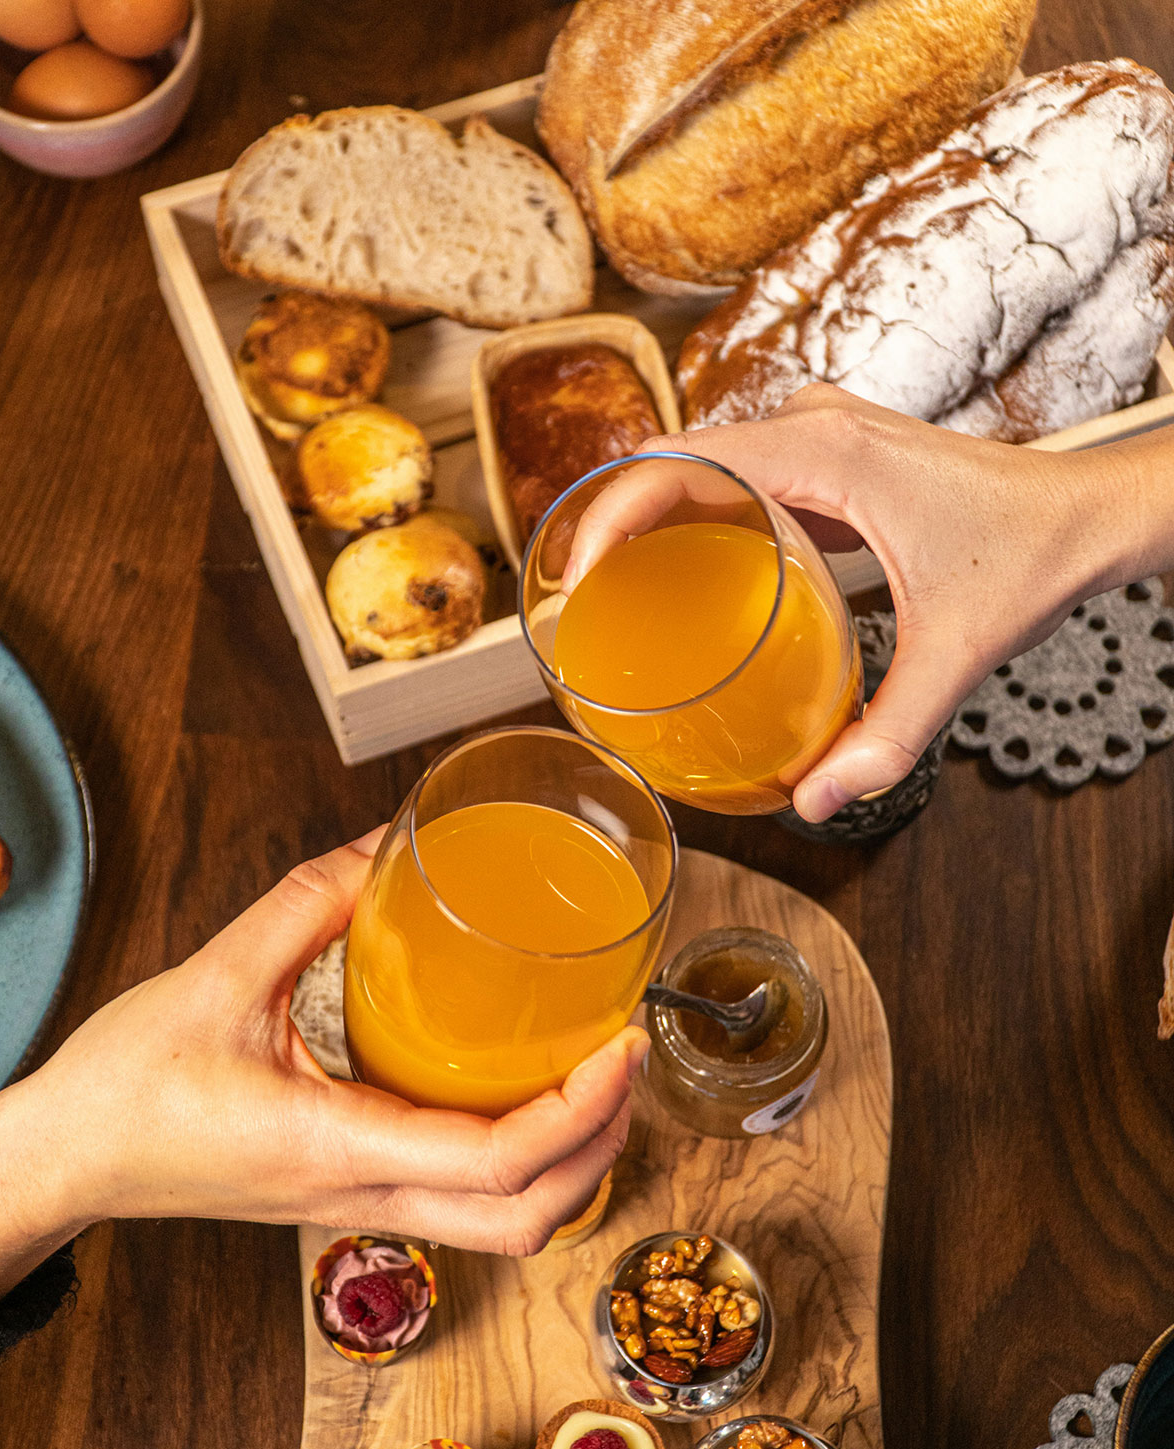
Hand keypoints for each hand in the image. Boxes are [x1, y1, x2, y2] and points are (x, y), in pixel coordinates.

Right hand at [0, 831, 645, 1303]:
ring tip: (596, 1076)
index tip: (621, 1047)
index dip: (579, 1112)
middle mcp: (363, 1195)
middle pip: (527, 1220)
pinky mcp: (354, 1194)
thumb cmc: (128, 1086)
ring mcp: (361, 1206)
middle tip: (628, 1059)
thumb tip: (387, 844)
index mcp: (337, 1147)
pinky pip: (466, 1203)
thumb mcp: (215, 976)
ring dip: (571, 1164)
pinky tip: (524, 1090)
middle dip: (601, 1147)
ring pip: (504, 1226)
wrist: (69, 1159)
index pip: (496, 1163)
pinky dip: (524, 1162)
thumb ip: (306, 902)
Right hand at [566, 385, 1173, 819]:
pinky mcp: (837, 457)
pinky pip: (744, 470)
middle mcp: (818, 428)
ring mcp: (826, 435)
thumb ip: (889, 733)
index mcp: (828, 454)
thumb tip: (817, 797)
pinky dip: (702, 510)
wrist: (1091, 513)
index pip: (682, 459)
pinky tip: (687, 567)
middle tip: (581, 592)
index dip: (612, 508)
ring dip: (655, 509)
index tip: (579, 568)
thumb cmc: (1033, 553)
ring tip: (614, 583)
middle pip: (680, 454)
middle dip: (616, 515)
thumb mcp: (955, 654)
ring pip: (708, 458)